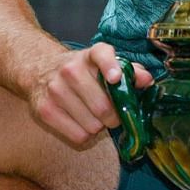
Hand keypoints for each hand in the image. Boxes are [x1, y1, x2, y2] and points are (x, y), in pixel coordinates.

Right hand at [27, 43, 152, 147]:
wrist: (41, 71)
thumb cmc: (84, 72)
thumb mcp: (105, 65)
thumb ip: (129, 71)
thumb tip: (147, 81)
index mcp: (91, 55)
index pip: (102, 55)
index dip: (110, 67)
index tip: (115, 78)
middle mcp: (71, 69)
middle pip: (103, 107)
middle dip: (115, 117)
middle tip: (113, 114)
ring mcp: (56, 89)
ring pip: (92, 125)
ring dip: (99, 126)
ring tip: (93, 115)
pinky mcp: (45, 109)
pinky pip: (78, 135)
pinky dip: (85, 134)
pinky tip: (81, 122)